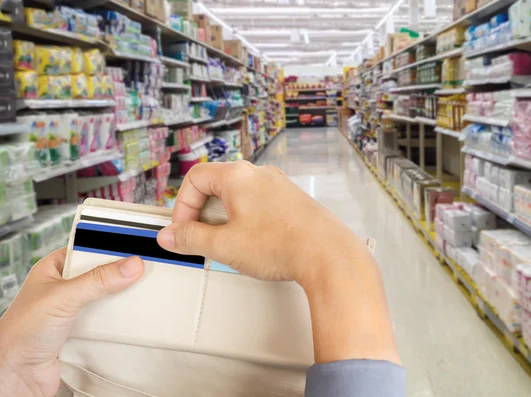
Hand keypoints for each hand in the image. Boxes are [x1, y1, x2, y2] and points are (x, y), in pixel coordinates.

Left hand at [0, 248, 143, 396]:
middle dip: (121, 273)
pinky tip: (132, 314)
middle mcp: (65, 287)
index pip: (88, 248)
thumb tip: (131, 265)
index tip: (135, 248)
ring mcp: (75, 308)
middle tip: (144, 270)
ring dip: (121, 297)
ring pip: (107, 295)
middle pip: (101, 272)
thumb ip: (98, 280)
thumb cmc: (20, 333)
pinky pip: (108, 318)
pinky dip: (120, 318)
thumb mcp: (63, 297)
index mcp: (54, 269)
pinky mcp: (84, 329)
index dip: (111, 247)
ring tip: (143, 290)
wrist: (16, 376)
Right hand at [157, 161, 399, 364]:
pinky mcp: (292, 200)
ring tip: (229, 244)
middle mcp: (259, 174)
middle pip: (216, 185)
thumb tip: (169, 236)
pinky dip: (247, 219)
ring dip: (225, 217)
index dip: (182, 206)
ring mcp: (278, 185)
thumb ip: (191, 238)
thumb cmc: (281, 245)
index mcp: (238, 176)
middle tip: (203, 238)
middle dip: (203, 213)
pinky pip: (259, 203)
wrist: (328, 255)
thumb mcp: (224, 245)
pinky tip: (254, 243)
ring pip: (239, 195)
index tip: (183, 231)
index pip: (195, 178)